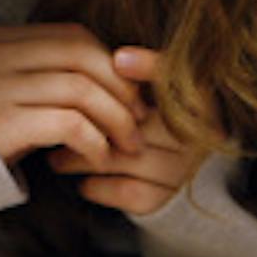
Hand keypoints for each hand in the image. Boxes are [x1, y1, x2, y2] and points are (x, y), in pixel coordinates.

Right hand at [0, 23, 148, 165]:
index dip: (110, 62)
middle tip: (141, 120)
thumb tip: (108, 76)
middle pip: (81, 55)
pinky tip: (99, 159)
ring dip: (117, 119)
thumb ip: (38, 77)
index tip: (131, 93)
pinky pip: (67, 123)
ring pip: (80, 89)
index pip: (71, 36)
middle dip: (121, 88)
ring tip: (128, 145)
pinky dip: (95, 142)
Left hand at [45, 46, 219, 215]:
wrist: (158, 162)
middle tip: (58, 118)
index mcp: (197, 97)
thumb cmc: (141, 113)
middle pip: (141, 122)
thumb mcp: (142, 86)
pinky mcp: (168, 197)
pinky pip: (130, 192)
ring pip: (129, 158)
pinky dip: (100, 187)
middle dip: (93, 122)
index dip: (149, 66)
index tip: (118, 59)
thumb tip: (119, 59)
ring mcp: (185, 167)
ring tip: (55, 157)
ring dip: (85, 158)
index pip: (178, 79)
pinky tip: (82, 181)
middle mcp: (201, 133)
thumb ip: (133, 72)